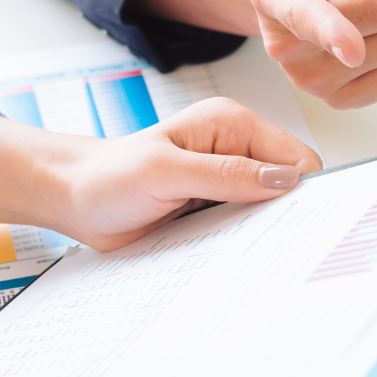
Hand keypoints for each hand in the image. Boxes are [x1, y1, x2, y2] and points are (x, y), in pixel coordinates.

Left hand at [0, 97, 322, 249]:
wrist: (73, 200)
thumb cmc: (107, 177)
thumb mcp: (164, 172)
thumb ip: (225, 175)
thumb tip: (284, 180)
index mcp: (232, 124)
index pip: (295, 158)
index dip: (302, 190)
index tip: (299, 224)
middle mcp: (236, 149)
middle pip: (288, 186)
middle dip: (284, 214)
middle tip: (268, 243)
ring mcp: (228, 181)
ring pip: (270, 210)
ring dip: (261, 232)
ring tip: (242, 249)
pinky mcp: (217, 207)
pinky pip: (247, 227)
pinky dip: (243, 242)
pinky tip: (229, 252)